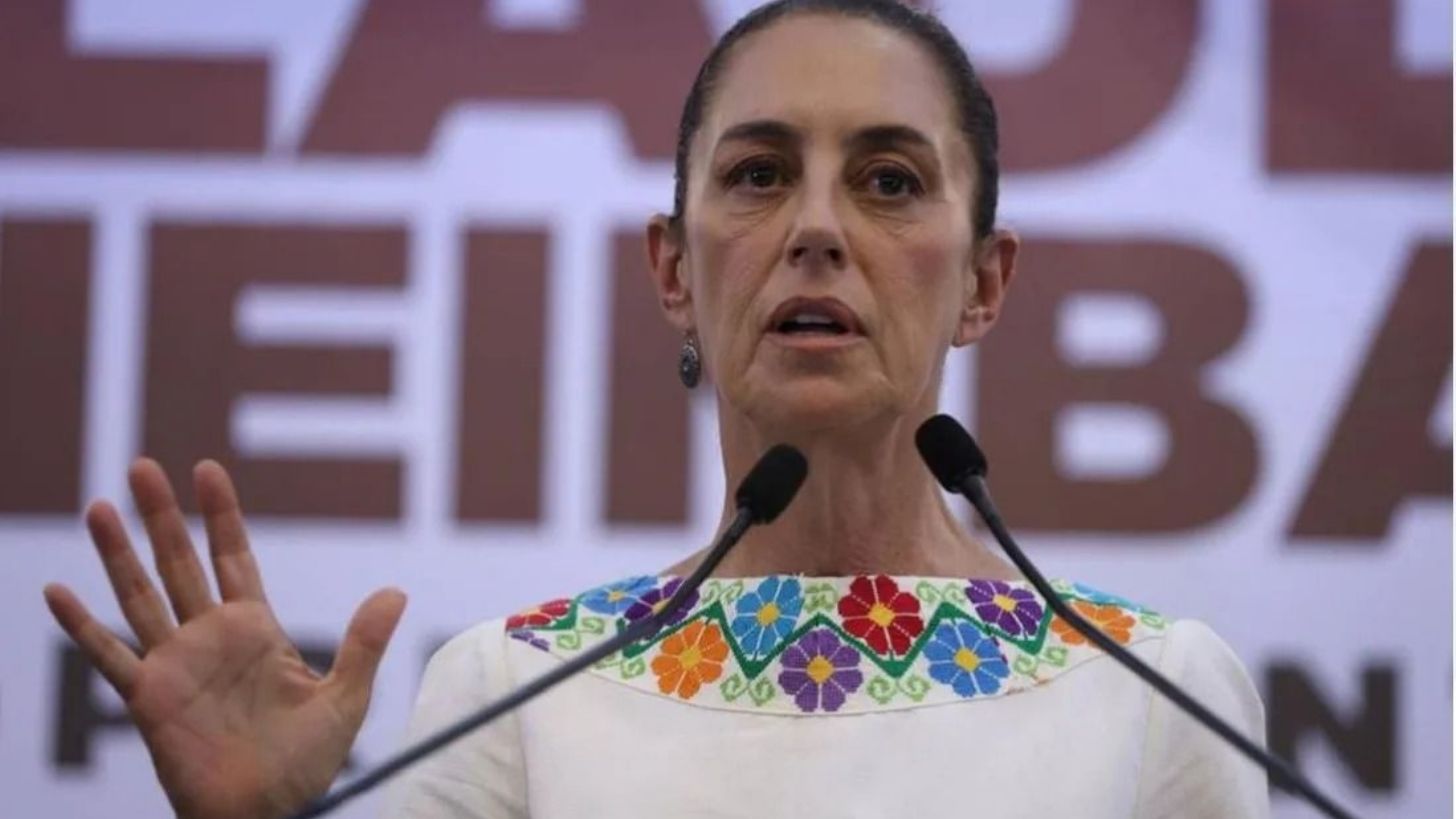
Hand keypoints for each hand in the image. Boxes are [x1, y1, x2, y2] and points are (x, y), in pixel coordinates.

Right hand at [43, 459, 406, 818]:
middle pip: (180, 563)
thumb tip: (396, 592)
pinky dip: (82, 627)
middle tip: (143, 465)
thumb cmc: (306, 765)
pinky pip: (110, 657)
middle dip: (163, 515)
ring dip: (118, 554)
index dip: (220, 514)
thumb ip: (363, 644)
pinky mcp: (149, 699)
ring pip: (140, 596)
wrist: (266, 815)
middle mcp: (210, 639)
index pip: (233, 557)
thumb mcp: (345, 700)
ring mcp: (176, 665)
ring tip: (100, 507)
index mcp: (256, 630)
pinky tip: (57, 592)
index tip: (206, 469)